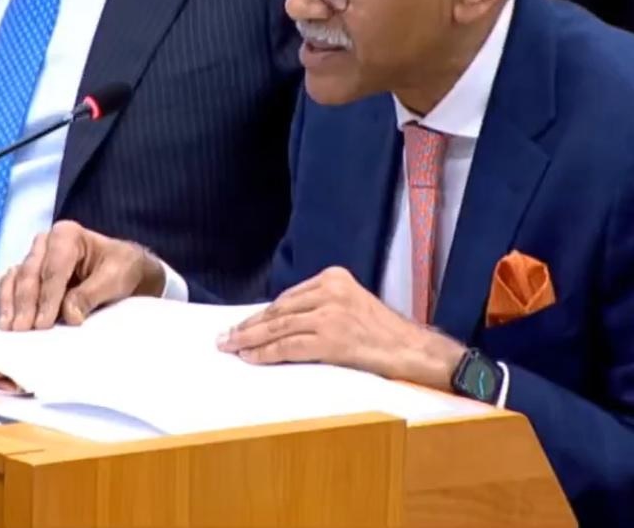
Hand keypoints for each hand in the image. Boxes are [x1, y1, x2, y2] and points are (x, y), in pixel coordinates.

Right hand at [0, 220, 165, 330]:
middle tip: (24, 329)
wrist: (120, 269)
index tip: (43, 322)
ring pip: (17, 279)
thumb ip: (91, 294)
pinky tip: (7, 320)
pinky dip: (8, 302)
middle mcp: (45, 242)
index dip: (48, 296)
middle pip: (31, 273)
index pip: (54, 267)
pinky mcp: (27, 273)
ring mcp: (34, 257)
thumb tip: (69, 314)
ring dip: (13, 304)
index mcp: (67, 234)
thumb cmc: (119, 268)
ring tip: (12, 328)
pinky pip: (11, 285)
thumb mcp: (114, 279)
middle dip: (27, 302)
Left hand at [217, 267, 465, 388]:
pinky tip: (250, 357)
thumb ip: (321, 304)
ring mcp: (329, 314)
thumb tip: (280, 321)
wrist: (409, 348)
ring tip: (230, 347)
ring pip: (278, 328)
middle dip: (249, 325)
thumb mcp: (351, 303)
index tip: (242, 323)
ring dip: (249, 339)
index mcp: (333, 277)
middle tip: (225, 336)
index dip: (262, 314)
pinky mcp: (329, 339)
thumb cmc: (382, 332)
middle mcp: (329, 291)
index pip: (288, 297)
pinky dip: (265, 353)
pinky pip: (288, 347)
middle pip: (278, 310)